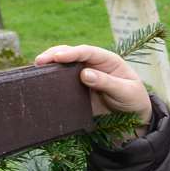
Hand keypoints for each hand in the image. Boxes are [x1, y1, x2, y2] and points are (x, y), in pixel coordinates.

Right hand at [34, 44, 151, 125]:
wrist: (134, 118)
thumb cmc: (134, 99)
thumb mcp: (126, 91)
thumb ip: (107, 82)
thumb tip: (84, 74)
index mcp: (107, 60)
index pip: (88, 52)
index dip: (72, 53)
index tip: (58, 57)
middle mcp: (92, 64)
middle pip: (71, 54)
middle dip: (54, 55)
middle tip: (39, 61)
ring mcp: (83, 76)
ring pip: (63, 67)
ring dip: (49, 66)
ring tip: (35, 70)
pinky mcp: (76, 90)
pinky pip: (62, 84)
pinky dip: (51, 82)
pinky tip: (40, 83)